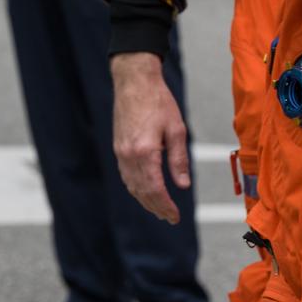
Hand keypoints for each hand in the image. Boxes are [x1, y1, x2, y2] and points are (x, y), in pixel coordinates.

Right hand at [111, 52, 189, 223]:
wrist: (135, 83)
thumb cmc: (159, 102)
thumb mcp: (176, 129)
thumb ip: (178, 159)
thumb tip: (183, 186)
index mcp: (144, 153)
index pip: (154, 189)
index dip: (165, 206)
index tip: (175, 216)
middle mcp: (128, 156)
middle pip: (141, 192)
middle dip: (156, 207)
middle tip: (169, 218)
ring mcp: (121, 153)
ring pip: (131, 186)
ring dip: (145, 200)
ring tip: (159, 209)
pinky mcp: (118, 148)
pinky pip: (126, 176)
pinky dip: (136, 188)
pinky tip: (146, 191)